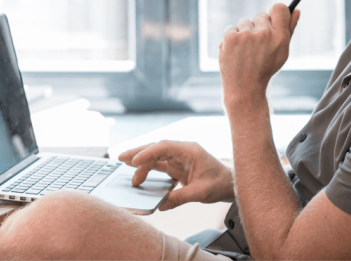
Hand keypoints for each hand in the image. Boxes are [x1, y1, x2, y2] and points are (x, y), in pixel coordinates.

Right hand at [118, 141, 233, 210]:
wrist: (229, 184)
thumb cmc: (219, 184)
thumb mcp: (200, 192)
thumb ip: (180, 197)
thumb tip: (161, 205)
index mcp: (190, 150)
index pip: (164, 147)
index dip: (148, 153)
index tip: (134, 161)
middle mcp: (183, 151)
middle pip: (157, 148)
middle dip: (139, 152)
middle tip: (121, 158)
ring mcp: (180, 158)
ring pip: (156, 156)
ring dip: (142, 162)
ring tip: (126, 168)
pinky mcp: (178, 167)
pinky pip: (160, 165)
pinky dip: (149, 169)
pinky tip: (138, 174)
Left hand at [219, 3, 299, 108]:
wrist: (244, 89)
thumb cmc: (265, 69)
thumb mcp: (282, 52)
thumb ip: (289, 29)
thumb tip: (296, 10)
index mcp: (280, 38)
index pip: (280, 8)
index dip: (276, 11)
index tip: (272, 18)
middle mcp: (264, 34)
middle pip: (261, 14)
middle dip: (259, 26)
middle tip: (257, 45)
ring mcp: (246, 35)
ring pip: (245, 22)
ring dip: (245, 32)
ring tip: (246, 51)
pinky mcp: (230, 38)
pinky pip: (231, 28)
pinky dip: (232, 38)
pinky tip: (236, 52)